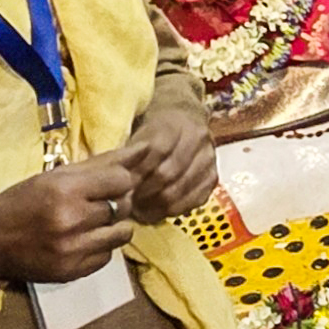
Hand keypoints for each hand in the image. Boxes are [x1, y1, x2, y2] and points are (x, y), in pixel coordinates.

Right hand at [0, 157, 139, 285]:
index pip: (122, 180)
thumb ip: (102, 163)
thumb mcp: (55, 176)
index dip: (118, 180)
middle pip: (124, 206)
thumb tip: (143, 150)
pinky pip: (108, 256)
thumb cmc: (21, 203)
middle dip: (117, 202)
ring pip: (123, 233)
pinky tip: (82, 240)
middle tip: (97, 203)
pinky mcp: (73, 271)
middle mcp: (71, 220)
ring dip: (114, 226)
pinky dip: (101, 247)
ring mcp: (73, 249)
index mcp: (64, 190)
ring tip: (93, 222)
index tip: (107, 183)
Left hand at [101, 88, 217, 225]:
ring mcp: (209, 157)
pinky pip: (195, 199)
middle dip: (145, 192)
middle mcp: (198, 137)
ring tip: (140, 210)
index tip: (120, 187)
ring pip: (181, 189)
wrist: (183, 117)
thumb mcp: (136, 131)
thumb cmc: (152, 127)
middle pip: (169, 173)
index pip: (156, 151)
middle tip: (128, 204)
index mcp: (175, 122)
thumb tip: (115, 184)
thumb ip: (128, 154)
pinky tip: (158, 210)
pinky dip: (175, 209)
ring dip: (157, 204)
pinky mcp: (213, 176)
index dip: (136, 173)